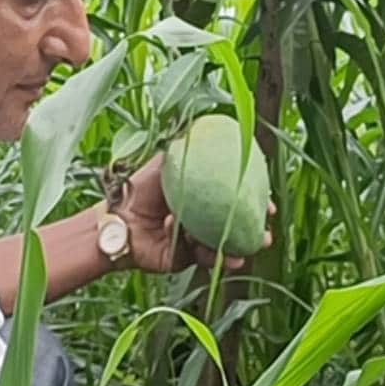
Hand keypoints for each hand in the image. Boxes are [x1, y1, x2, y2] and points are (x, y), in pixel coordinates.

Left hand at [113, 153, 274, 274]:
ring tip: (253, 248)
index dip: (253, 201)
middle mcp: (201, 220)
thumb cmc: (137, 188)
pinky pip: (202, 257)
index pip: (233, 199)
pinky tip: (221, 252)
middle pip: (234, 225)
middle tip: (267, 231)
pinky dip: (212, 255)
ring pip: (223, 246)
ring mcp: (194, 241)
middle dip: (255, 230)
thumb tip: (208, 126)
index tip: (269, 203)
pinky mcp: (184, 259)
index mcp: (201, 197)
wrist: (115, 219)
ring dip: (240, 247)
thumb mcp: (165, 162)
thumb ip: (186, 148)